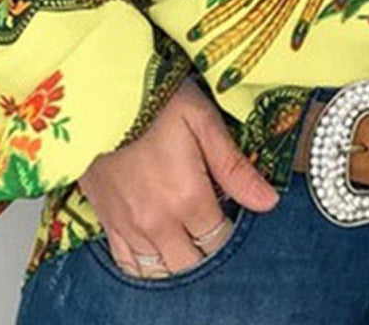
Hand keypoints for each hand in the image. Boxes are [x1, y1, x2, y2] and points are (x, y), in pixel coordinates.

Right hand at [77, 75, 278, 277]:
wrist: (99, 97)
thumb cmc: (156, 101)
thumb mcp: (203, 121)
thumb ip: (234, 167)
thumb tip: (269, 201)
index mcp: (187, 198)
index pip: (219, 239)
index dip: (231, 229)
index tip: (233, 211)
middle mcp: (157, 222)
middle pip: (191, 263)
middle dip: (207, 249)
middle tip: (212, 223)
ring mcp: (128, 226)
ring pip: (160, 271)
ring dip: (178, 260)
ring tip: (188, 238)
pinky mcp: (106, 221)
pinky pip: (127, 264)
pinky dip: (146, 264)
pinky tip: (158, 249)